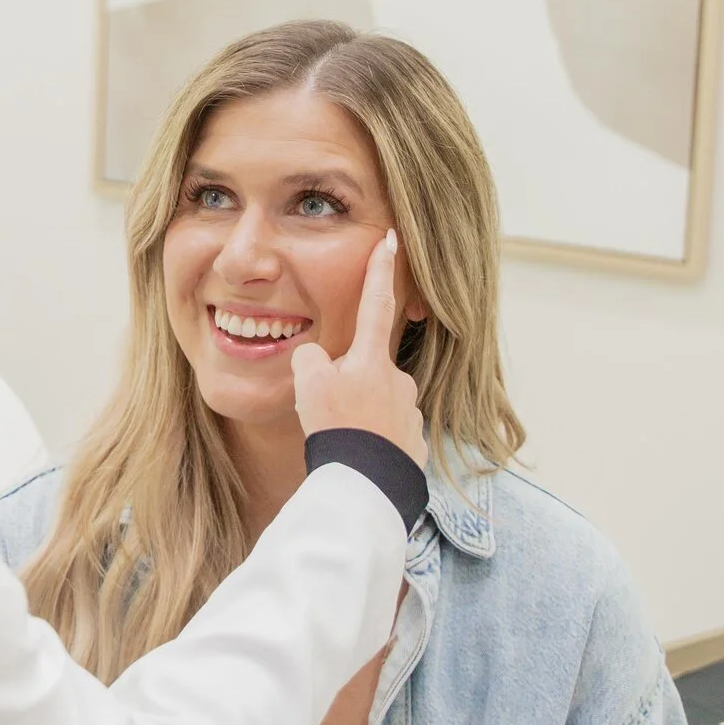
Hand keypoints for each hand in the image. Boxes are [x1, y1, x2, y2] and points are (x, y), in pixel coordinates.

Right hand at [290, 231, 425, 467]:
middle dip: (350, 384)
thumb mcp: (308, 384)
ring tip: (343, 439)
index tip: (390, 241)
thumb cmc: (336, 428)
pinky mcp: (415, 443)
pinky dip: (374, 441)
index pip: (376, 303)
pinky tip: (360, 456)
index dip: (380, 271)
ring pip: (378, 404)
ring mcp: (410, 412)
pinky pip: (388, 433)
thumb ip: (311, 358)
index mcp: (372, 359)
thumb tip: (320, 360)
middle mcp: (398, 379)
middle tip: (331, 413)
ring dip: (361, 415)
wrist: (363, 484)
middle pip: (367, 370)